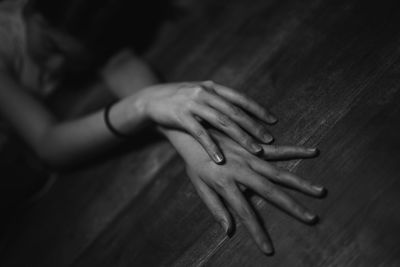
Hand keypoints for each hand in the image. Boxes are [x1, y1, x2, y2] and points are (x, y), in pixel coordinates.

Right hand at [140, 81, 276, 162]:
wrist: (151, 99)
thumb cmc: (180, 101)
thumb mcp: (200, 95)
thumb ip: (218, 102)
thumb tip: (241, 115)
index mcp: (212, 88)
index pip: (240, 98)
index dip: (258, 109)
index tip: (273, 121)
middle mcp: (205, 92)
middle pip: (235, 111)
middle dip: (253, 126)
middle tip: (268, 140)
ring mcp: (192, 103)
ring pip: (222, 121)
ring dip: (240, 137)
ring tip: (254, 150)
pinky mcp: (180, 116)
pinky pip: (199, 133)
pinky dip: (211, 146)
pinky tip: (221, 159)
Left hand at [162, 128, 324, 254]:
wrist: (192, 130)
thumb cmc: (195, 162)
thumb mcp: (200, 186)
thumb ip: (215, 208)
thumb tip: (230, 232)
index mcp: (225, 184)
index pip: (244, 214)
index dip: (257, 232)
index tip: (269, 250)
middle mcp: (241, 170)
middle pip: (269, 192)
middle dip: (292, 207)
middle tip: (312, 219)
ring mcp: (249, 156)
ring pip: (279, 171)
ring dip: (300, 182)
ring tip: (320, 191)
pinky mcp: (253, 144)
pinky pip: (277, 149)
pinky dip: (296, 151)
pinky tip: (313, 152)